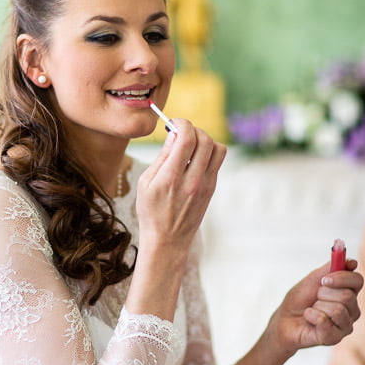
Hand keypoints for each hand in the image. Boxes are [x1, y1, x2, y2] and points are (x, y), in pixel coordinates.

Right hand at [135, 119, 225, 255]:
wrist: (167, 240)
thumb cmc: (151, 211)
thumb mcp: (146, 183)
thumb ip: (162, 157)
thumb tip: (173, 134)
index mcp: (171, 178)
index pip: (187, 138)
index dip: (182, 124)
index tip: (173, 123)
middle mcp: (193, 180)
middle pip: (205, 140)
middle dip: (193, 129)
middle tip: (181, 133)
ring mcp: (206, 185)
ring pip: (218, 148)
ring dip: (204, 140)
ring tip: (190, 145)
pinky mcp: (212, 189)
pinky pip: (217, 161)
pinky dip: (208, 153)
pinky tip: (193, 159)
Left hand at [268, 260, 362, 357]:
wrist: (284, 319)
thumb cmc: (300, 300)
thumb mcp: (313, 279)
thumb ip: (331, 268)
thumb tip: (352, 262)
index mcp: (349, 292)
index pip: (358, 280)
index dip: (342, 278)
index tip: (324, 279)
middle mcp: (352, 309)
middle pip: (347, 295)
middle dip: (323, 294)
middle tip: (314, 298)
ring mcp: (345, 325)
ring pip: (337, 309)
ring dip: (317, 307)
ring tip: (312, 310)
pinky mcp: (334, 337)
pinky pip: (325, 321)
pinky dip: (311, 316)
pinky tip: (309, 319)